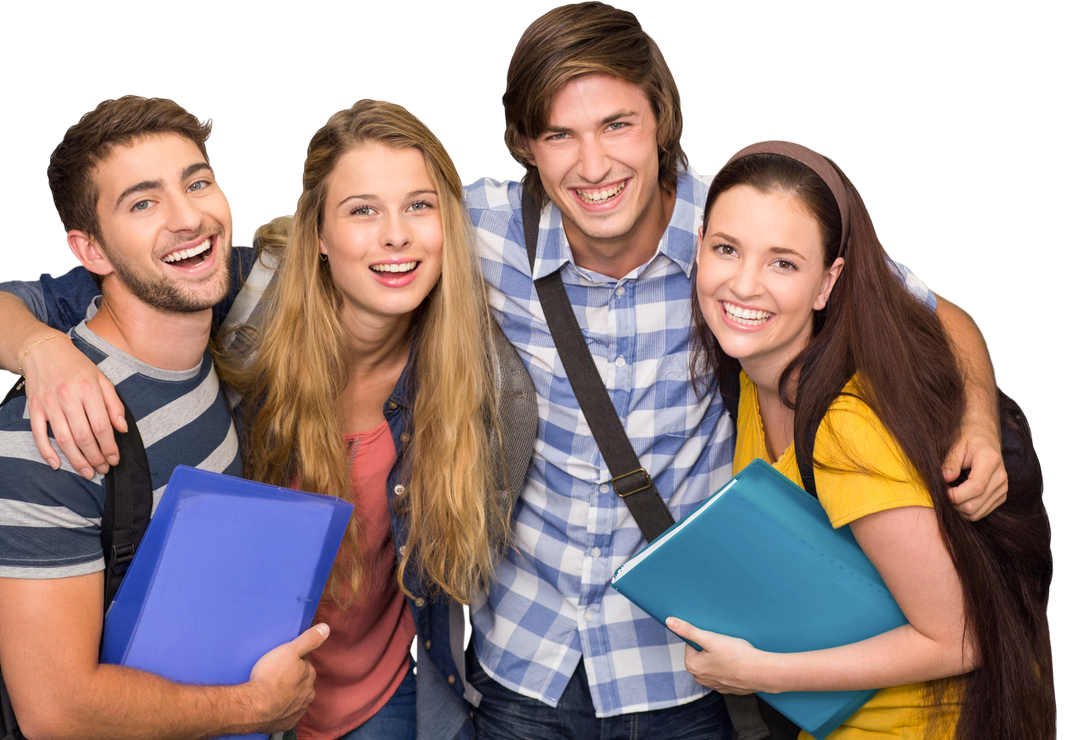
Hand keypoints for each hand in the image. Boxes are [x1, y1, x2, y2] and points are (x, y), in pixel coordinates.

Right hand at [21, 334, 125, 478]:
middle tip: (103, 469)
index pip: (102, 426)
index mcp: (89, 390)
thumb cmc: (77, 366)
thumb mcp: (102, 379)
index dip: (110, 447)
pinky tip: (57, 465)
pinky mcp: (34, 408)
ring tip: (88, 472)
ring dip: (77, 460)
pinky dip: (47, 451)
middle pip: (84, 436)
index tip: (115, 459)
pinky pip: (39, 434)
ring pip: (64, 439)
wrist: (43, 351)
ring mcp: (49, 404)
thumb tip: (123, 428)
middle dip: (96, 457)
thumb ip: (114, 404)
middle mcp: (69, 397)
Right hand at [247, 623, 329, 731]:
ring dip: (286, 695)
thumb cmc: (271, 676)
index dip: (293, 662)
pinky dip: (281, 709)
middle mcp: (308, 694)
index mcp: (309, 675)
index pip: (305, 665)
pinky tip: (271, 704)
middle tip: (275, 676)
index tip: (282, 662)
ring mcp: (298, 709)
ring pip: (295, 698)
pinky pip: (286, 714)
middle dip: (292, 679)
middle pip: (301, 682)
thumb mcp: (290, 650)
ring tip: (271, 690)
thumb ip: (309, 639)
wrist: (255, 706)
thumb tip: (326, 628)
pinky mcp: (287, 722)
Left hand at [666, 617, 764, 694]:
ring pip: (713, 664)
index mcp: (692, 666)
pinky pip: (724, 673)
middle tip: (725, 645)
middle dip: (711, 648)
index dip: (704, 638)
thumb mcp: (710, 638)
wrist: (761, 672)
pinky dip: (729, 667)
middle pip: (702, 654)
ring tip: (732, 654)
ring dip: (720, 658)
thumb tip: (670, 621)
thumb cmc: (736, 655)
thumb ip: (688, 630)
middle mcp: (701, 678)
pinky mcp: (728, 688)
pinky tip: (738, 663)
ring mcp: (715, 685)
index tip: (715, 639)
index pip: (692, 644)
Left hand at [943, 426, 1006, 520]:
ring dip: (959, 509)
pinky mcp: (1000, 496)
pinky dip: (967, 510)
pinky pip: (982, 512)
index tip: (942, 491)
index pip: (975, 488)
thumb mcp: (957, 445)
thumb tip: (944, 479)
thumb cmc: (969, 439)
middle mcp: (1000, 478)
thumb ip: (950, 462)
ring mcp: (1002, 489)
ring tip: (950, 495)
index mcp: (991, 462)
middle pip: (975, 505)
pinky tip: (959, 498)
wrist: (985, 437)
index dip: (955, 495)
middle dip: (954, 504)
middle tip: (942, 493)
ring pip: (977, 512)